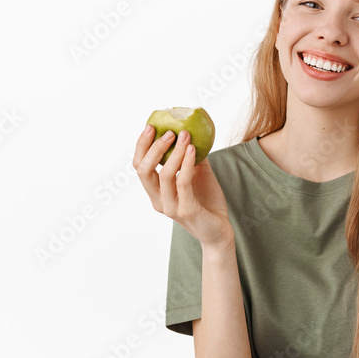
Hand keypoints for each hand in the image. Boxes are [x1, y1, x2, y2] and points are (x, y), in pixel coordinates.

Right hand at [133, 125, 232, 247]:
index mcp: (155, 192)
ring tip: (185, 136)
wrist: (219, 230)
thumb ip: (190, 156)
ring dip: (175, 152)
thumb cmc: (206, 201)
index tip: (151, 126)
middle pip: (143, 171)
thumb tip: (190, 130)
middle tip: (168, 131)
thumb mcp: (197, 174)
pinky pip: (183, 183)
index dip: (141, 146)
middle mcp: (158, 200)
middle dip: (153, 147)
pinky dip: (187, 163)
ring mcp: (171, 207)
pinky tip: (194, 150)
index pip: (139, 167)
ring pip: (164, 175)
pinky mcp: (186, 211)